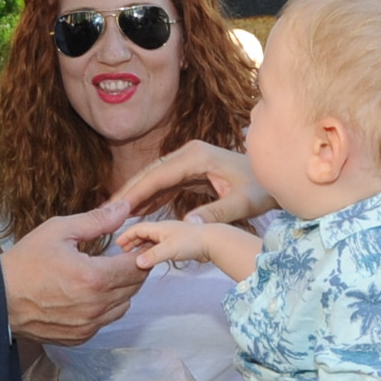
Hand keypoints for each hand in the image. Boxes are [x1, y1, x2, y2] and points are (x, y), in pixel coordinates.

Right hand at [1, 201, 146, 344]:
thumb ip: (96, 220)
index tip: (136, 244)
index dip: (141, 253)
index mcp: (94, 277)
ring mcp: (88, 325)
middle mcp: (96, 306)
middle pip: (134, 287)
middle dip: (132, 269)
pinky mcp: (79, 337)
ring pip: (123, 306)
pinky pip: (105, 321)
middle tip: (121, 256)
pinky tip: (89, 294)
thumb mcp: (58, 231)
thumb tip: (125, 208)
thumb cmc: (25, 262)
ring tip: (104, 274)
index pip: (137, 267)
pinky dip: (105, 307)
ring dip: (121, 289)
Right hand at [109, 141, 272, 224]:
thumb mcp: (243, 203)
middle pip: (151, 174)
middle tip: (105, 212)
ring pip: (155, 179)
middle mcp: (189, 154)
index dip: (135, 192)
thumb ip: (216, 213)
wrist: (275, 179)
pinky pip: (165, 185)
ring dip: (137, 196)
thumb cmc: (263, 189)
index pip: (158, 175)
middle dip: (128, 192)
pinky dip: (151, 197)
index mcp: (197, 156)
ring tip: (115, 215)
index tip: (117, 209)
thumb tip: (187, 225)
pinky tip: (137, 212)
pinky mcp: (192, 172)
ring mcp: (189, 162)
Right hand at [119, 218, 209, 267]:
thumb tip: (137, 262)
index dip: (126, 235)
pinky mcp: (178, 241)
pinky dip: (150, 248)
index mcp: (160, 226)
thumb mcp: (171, 249)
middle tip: (122, 250)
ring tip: (133, 254)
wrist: (216, 242)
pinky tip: (152, 255)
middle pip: (142, 231)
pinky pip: (158, 243)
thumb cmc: (196, 241)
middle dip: (131, 239)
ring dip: (140, 244)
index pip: (137, 227)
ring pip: (150, 237)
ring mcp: (172, 234)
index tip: (117, 243)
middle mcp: (165, 227)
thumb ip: (154, 256)